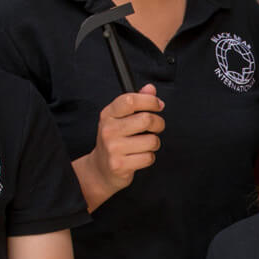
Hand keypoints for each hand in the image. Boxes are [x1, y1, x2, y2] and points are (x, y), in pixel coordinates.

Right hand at [79, 84, 163, 200]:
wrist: (100, 169)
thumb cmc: (115, 141)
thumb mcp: (120, 119)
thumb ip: (136, 102)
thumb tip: (150, 88)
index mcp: (108, 115)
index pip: (130, 100)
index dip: (149, 101)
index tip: (158, 105)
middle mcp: (108, 130)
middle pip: (146, 119)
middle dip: (158, 123)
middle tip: (156, 127)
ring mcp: (113, 148)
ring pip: (151, 140)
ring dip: (154, 143)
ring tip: (144, 145)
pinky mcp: (120, 165)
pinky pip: (148, 157)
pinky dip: (149, 157)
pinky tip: (139, 157)